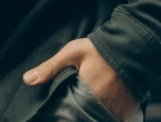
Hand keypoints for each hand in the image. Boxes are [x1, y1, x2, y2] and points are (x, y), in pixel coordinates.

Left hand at [23, 37, 139, 121]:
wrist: (133, 46)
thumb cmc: (100, 49)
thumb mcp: (73, 53)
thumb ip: (50, 68)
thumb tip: (27, 80)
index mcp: (86, 95)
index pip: (69, 116)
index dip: (63, 116)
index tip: (59, 113)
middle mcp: (102, 108)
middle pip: (83, 118)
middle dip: (77, 116)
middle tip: (74, 107)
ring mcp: (116, 112)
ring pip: (97, 120)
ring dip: (90, 116)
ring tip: (84, 108)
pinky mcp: (127, 112)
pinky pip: (113, 121)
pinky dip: (104, 117)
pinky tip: (97, 112)